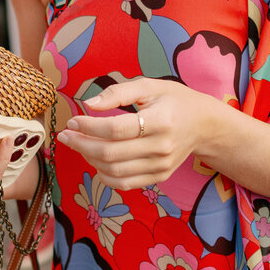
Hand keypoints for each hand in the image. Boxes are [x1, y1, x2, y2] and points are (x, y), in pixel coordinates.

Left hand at [59, 78, 218, 189]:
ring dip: (89, 159)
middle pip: (111, 153)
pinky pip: (125, 183)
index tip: (73, 121)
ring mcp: (161, 165)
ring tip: (79, 145)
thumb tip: (88, 104)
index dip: (89, 127)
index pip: (116, 129)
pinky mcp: (160, 176)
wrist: (204, 124)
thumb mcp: (150, 86)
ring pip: (114, 170)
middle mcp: (162, 146)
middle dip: (81, 144)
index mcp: (160, 120)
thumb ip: (118, 92)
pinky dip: (104, 175)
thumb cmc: (174, 100)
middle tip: (66, 135)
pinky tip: (95, 161)